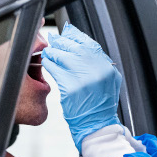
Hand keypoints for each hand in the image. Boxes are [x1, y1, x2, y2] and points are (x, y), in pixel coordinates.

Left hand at [41, 24, 121, 150]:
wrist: (97, 125)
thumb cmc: (101, 105)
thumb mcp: (109, 80)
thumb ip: (99, 63)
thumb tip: (84, 47)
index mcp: (106, 67)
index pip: (89, 43)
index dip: (75, 36)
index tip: (67, 32)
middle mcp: (96, 70)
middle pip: (74, 47)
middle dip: (62, 41)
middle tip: (54, 40)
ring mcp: (83, 78)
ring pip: (63, 56)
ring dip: (53, 51)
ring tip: (48, 51)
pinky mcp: (70, 87)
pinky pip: (55, 69)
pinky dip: (49, 63)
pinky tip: (46, 62)